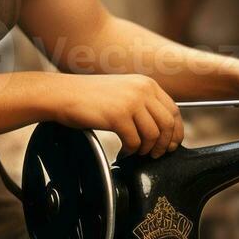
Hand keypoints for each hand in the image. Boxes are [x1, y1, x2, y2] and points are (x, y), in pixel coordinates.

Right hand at [54, 74, 183, 157]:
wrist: (61, 94)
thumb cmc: (89, 97)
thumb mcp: (123, 93)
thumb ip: (143, 105)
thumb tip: (162, 130)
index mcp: (146, 84)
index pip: (174, 110)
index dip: (176, 131)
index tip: (172, 145)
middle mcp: (142, 90)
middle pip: (168, 124)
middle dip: (165, 144)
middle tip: (155, 155)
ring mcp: (130, 102)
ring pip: (153, 135)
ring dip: (146, 149)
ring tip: (136, 153)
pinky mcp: (117, 116)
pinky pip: (134, 141)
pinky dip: (130, 152)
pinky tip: (122, 153)